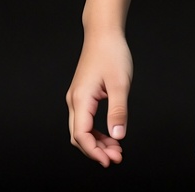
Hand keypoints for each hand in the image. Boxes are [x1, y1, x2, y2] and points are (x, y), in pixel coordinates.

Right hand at [65, 30, 133, 165]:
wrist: (104, 32)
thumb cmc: (111, 53)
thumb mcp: (120, 83)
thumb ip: (118, 111)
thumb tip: (118, 136)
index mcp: (80, 99)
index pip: (82, 135)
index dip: (94, 151)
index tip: (109, 161)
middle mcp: (74, 101)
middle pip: (79, 136)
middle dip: (96, 150)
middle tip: (116, 157)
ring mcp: (77, 97)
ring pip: (82, 129)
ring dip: (97, 142)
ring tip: (116, 149)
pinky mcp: (83, 94)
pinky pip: (86, 120)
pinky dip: (97, 130)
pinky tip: (110, 134)